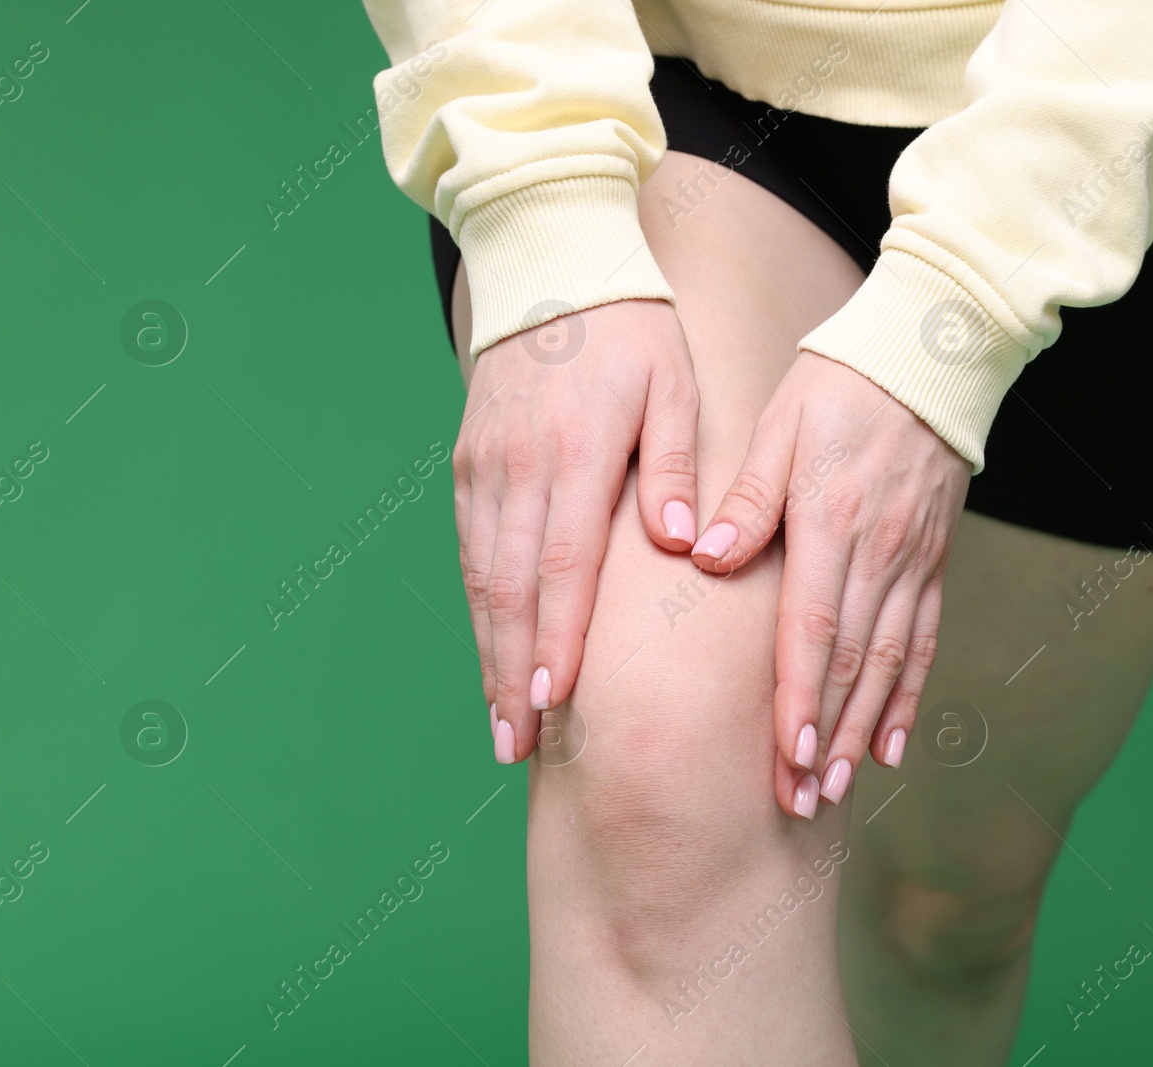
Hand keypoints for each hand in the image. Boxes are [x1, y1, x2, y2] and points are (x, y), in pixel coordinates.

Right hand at [456, 298, 699, 762]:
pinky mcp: (467, 462)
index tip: (555, 702)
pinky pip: (469, 548)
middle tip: (515, 745)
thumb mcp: (674, 385)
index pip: (563, 563)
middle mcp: (520, 466)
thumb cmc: (631, 329)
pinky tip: (491, 650)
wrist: (548, 262)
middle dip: (512, 673)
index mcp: (579, 451)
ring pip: (481, 576)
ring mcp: (485, 465)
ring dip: (489, 653)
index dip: (557, 636)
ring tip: (501, 721)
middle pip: (510, 589)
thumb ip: (679, 466)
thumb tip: (685, 545)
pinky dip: (478, 608)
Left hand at [691, 351, 970, 817]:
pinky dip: (908, 696)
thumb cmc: (840, 385)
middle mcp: (878, 553)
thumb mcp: (781, 424)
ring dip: (862, 729)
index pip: (815, 627)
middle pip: (852, 662)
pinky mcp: (931, 562)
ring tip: (837, 787)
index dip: (802, 697)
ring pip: (889, 662)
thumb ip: (749, 496)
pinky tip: (890, 742)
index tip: (787, 756)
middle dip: (826, 735)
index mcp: (832, 522)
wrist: (929, 355)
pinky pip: (924, 640)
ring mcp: (911, 562)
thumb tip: (708, 556)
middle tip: (802, 800)